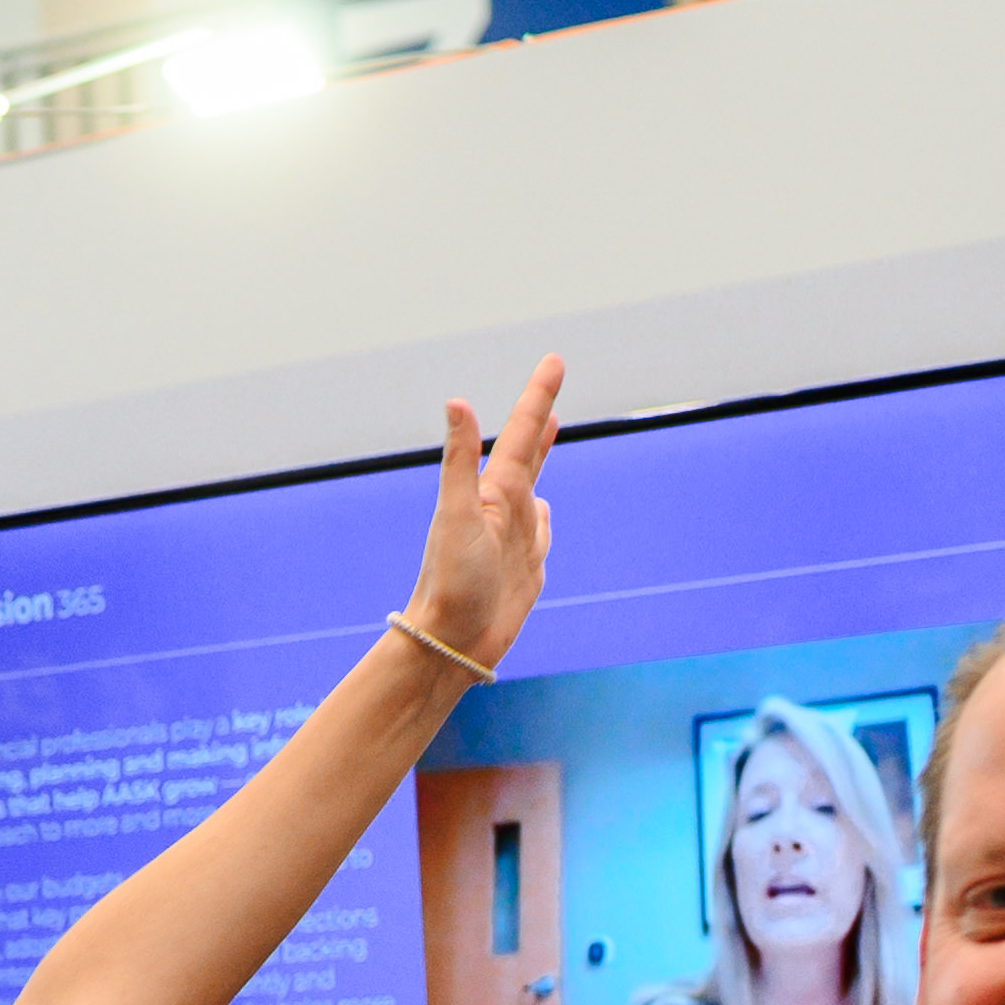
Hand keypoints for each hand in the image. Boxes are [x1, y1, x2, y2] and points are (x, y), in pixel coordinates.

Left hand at [394, 354, 567, 676]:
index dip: (537, 396)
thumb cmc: (451, 583)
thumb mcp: (456, 517)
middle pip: (527, 451)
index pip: (519, 433)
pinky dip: (546, 518)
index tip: (553, 361)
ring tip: (546, 432)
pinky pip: (542, 533)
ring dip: (541, 458)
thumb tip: (456, 402)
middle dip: (540, 414)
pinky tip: (544, 513)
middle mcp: (505, 510)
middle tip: (551, 382)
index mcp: (494, 493)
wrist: (451, 643)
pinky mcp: (525, 568)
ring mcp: (515, 538)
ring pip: (535, 486)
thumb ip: (459, 462)